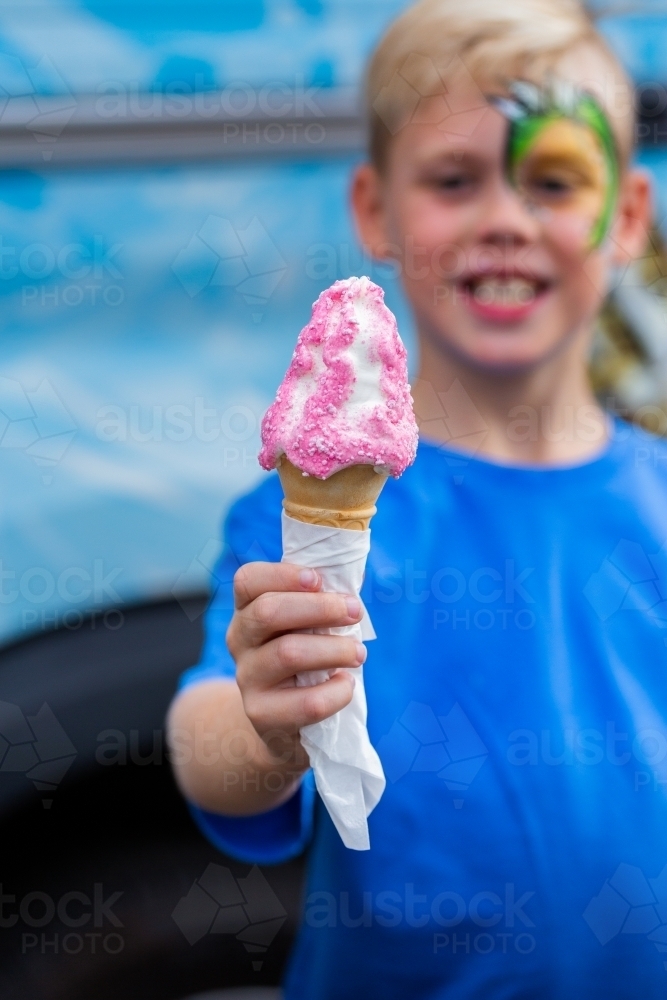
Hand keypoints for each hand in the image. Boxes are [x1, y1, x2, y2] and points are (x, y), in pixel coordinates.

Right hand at [226, 561, 365, 757]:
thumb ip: (319, 601)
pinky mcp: (263, 716)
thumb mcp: (303, 628)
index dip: (282, 575)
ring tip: (359, 653)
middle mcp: (239, 641)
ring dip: (335, 649)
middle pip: (268, 612)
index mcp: (247, 610)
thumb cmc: (303, 663)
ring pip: (288, 653)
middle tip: (355, 611)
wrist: (282, 726)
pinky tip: (346, 685)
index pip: (248, 580)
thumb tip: (352, 574)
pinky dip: (337, 691)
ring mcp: (247, 679)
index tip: (318, 579)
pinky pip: (307, 702)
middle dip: (320, 608)